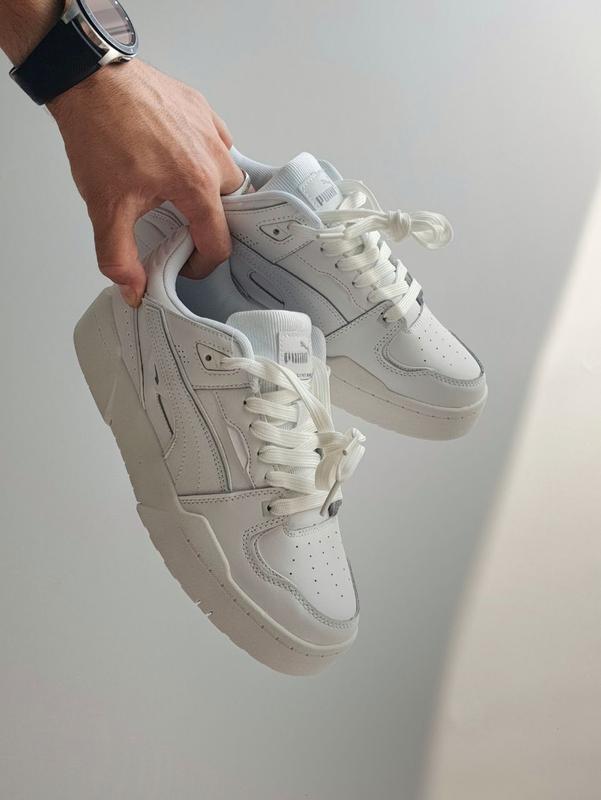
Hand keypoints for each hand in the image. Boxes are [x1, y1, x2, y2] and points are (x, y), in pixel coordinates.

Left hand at [49, 60, 243, 305]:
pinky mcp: (199, 107)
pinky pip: (218, 139)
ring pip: (229, 171)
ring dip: (212, 189)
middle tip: (182, 227)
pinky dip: (207, 156)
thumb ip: (119, 258)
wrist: (87, 79)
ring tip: (182, 192)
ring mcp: (209, 128)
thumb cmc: (99, 133)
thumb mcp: (106, 207)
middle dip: (210, 223)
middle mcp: (212, 156)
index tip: (184, 263)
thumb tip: (133, 290)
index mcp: (196, 185)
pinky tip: (182, 158)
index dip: (202, 264)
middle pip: (231, 206)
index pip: (219, 242)